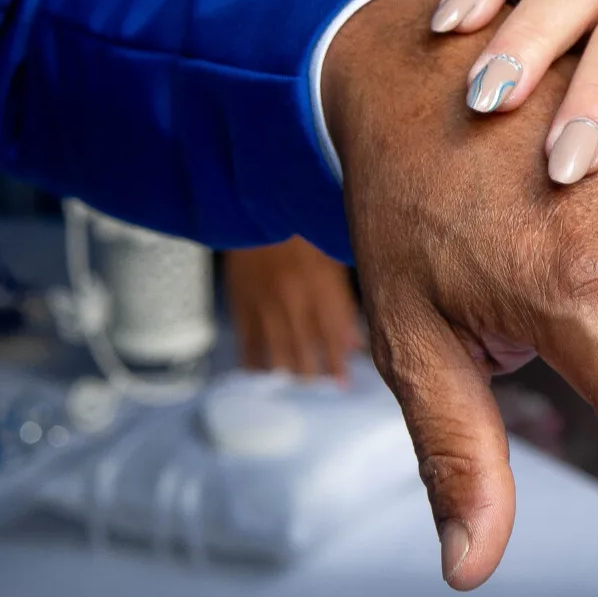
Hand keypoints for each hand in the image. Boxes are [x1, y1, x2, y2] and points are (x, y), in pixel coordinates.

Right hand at [225, 236, 362, 381]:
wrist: (256, 208)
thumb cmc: (300, 231)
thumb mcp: (330, 258)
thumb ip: (342, 300)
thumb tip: (355, 341)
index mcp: (319, 286)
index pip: (332, 334)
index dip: (338, 362)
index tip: (344, 383)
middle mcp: (293, 298)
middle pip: (306, 347)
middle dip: (316, 372)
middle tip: (323, 387)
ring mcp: (266, 303)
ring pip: (279, 349)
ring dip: (290, 369)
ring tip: (300, 382)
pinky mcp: (242, 303)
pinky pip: (248, 341)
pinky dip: (255, 361)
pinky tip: (263, 374)